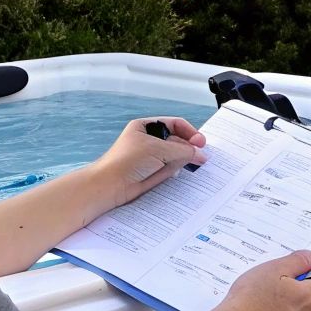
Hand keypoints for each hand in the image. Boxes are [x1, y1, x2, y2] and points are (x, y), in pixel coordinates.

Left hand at [87, 116, 205, 210]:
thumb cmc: (127, 161)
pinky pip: (170, 169)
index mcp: (146, 127)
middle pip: (177, 140)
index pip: (175, 125)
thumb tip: (201, 154)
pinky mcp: (152, 172)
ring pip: (175, 156)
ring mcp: (151, 157)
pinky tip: (177, 174)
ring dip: (182, 160)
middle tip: (201, 156)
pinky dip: (175, 171)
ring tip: (188, 165)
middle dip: (188, 148)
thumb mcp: (158, 149)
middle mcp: (149, 140)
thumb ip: (182, 150)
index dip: (190, 132)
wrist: (110, 186)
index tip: (201, 143)